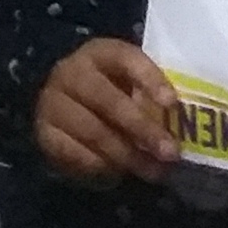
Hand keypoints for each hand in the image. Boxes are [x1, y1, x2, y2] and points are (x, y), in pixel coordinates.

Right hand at [30, 37, 178, 183]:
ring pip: (92, 130)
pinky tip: (120, 174)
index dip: (149, 78)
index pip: (124, 57)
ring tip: (154, 171)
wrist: (68, 110)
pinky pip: (75, 153)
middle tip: (170, 152)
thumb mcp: (132, 87)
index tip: (172, 103)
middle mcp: (70, 72)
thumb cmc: (113, 95)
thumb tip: (183, 122)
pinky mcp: (44, 132)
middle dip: (142, 128)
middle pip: (106, 98)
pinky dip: (101, 166)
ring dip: (127, 155)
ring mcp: (52, 102)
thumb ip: (153, 98)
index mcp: (98, 53)